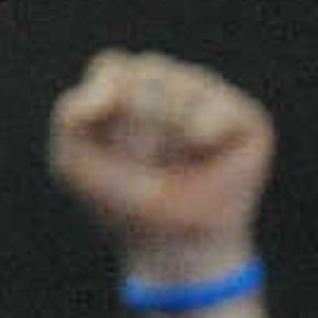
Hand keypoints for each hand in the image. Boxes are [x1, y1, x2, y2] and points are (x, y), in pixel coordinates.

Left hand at [48, 51, 273, 285]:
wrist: (172, 249)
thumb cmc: (121, 204)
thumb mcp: (74, 164)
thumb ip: (70, 117)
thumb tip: (108, 89)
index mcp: (128, 91)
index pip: (112, 67)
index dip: (106, 102)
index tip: (106, 140)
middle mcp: (172, 88)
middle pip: (148, 70)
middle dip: (137, 120)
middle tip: (143, 160)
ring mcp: (211, 100)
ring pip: (184, 86)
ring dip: (169, 131)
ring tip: (174, 162)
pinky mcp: (246, 121)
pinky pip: (220, 110)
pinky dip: (204, 135)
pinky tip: (204, 155)